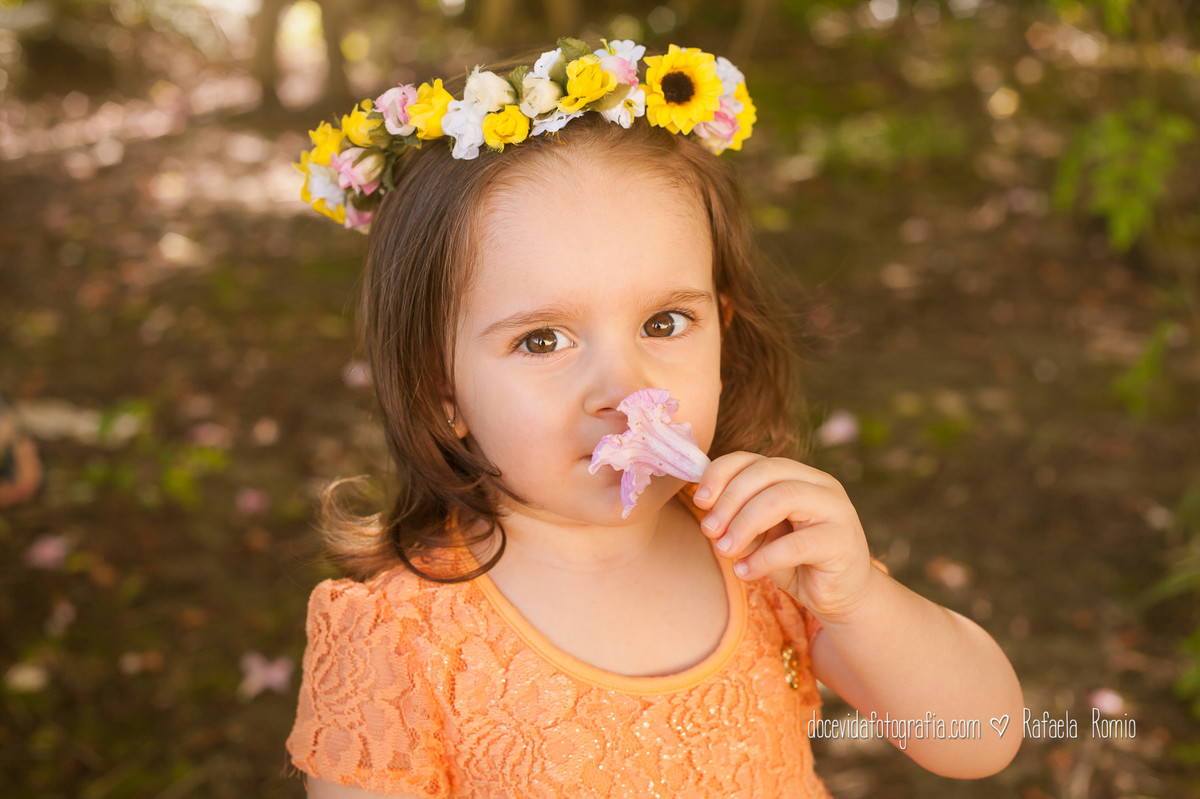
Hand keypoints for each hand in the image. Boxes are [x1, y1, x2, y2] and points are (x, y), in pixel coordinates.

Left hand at [693, 453, 873, 621]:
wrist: (841, 597)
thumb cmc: (796, 562)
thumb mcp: (762, 535)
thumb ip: (741, 516)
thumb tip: (706, 507)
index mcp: (798, 475)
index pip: (754, 460)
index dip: (721, 474)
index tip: (699, 500)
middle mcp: (820, 484)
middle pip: (767, 473)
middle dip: (730, 499)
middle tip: (708, 530)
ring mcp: (836, 509)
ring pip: (783, 498)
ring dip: (744, 524)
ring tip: (724, 550)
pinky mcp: (842, 542)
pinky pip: (796, 544)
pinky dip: (763, 558)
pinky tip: (744, 571)